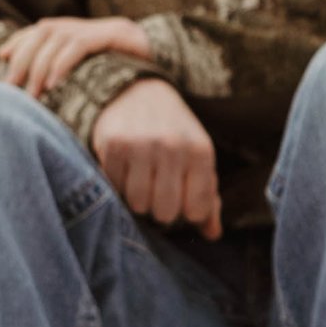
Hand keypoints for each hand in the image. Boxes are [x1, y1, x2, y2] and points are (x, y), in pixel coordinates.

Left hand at [0, 14, 155, 99]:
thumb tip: (44, 97)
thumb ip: (70, 77)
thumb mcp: (92, 74)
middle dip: (22, 59)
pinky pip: (79, 46)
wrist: (162, 56)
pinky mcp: (110, 35)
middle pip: (41, 33)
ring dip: (40, 66)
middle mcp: (80, 26)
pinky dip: (63, 63)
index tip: (0, 58)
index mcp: (72, 31)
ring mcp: (95, 29)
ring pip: (56, 39)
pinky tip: (55, 83)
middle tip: (12, 87)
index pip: (37, 31)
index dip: (17, 41)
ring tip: (33, 93)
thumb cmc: (125, 70)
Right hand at [91, 78, 222, 237]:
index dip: (188, 212)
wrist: (137, 91)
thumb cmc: (174, 134)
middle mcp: (172, 146)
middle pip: (166, 213)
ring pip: (138, 205)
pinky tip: (125, 168)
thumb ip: (208, 197)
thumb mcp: (198, 159)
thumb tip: (212, 234)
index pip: (196, 211)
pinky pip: (115, 189)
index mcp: (200, 151)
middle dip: (161, 208)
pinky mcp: (113, 145)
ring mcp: (141, 145)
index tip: (182, 196)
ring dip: (138, 199)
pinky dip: (118, 185)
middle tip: (158, 189)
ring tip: (141, 178)